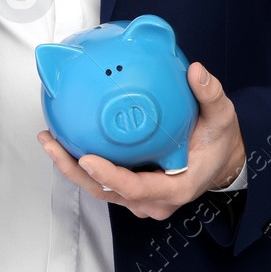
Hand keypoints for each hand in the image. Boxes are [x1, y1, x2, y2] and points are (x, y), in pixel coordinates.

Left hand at [36, 61, 246, 220]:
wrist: (220, 160)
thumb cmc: (218, 141)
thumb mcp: (221, 117)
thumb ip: (210, 94)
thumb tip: (196, 71)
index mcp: (176, 188)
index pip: (137, 189)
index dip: (111, 177)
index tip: (88, 159)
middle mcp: (153, 200)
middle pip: (107, 192)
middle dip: (76, 170)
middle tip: (52, 143)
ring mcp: (140, 198)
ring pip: (99, 188)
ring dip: (72, 167)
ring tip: (49, 139)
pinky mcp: (130, 189)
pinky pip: (101, 180)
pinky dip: (81, 163)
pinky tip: (64, 139)